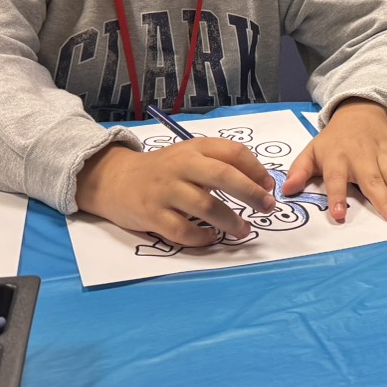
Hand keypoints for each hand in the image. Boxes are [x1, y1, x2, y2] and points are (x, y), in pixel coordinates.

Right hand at [75, 139, 274, 245]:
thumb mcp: (191, 156)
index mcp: (195, 148)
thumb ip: (221, 164)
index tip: (269, 186)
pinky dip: (201, 237)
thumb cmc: (164, 170)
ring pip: (205, 206)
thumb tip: (261, 183)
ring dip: (230, 221)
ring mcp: (165, 191)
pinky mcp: (151, 215)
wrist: (116, 180)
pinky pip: (181, 230)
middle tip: (267, 207)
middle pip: (223, 176)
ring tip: (244, 231)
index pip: (233, 153)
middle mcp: (181, 166)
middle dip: (250, 193)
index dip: (256, 170)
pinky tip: (211, 239)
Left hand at [283, 99, 386, 224]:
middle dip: (383, 199)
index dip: (336, 197)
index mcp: (337, 158)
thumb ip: (299, 171)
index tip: (339, 215)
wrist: (359, 113)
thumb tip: (285, 191)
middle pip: (371, 179)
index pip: (336, 179)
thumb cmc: (333, 140)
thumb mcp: (312, 151)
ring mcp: (380, 153)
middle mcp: (360, 155)